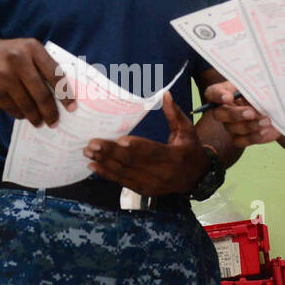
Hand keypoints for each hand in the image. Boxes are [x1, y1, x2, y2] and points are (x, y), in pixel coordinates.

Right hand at [0, 37, 74, 126]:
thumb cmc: (10, 55)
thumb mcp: (27, 50)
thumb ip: (43, 65)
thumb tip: (64, 93)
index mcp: (32, 48)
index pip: (55, 74)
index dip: (65, 94)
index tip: (72, 108)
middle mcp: (18, 60)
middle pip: (41, 94)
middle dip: (50, 112)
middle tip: (54, 122)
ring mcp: (3, 75)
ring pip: (27, 104)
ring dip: (36, 117)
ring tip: (40, 122)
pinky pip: (12, 108)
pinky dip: (20, 114)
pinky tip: (24, 115)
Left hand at [84, 92, 206, 196]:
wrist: (196, 177)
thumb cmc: (189, 149)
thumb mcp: (187, 130)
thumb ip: (175, 113)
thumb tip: (166, 94)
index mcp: (174, 157)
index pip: (153, 151)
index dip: (137, 147)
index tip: (120, 140)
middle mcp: (163, 173)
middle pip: (133, 163)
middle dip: (111, 153)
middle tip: (93, 144)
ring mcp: (152, 184)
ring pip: (125, 173)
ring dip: (105, 163)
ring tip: (88, 153)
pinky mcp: (144, 190)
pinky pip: (123, 182)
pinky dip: (108, 174)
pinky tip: (94, 166)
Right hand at [202, 81, 278, 146]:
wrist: (278, 109)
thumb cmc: (266, 92)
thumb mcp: (260, 85)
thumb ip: (253, 87)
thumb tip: (254, 93)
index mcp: (226, 92)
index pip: (212, 93)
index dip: (217, 96)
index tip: (229, 97)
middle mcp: (225, 109)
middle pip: (218, 114)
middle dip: (234, 114)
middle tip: (251, 113)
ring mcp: (231, 125)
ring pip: (231, 128)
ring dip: (249, 126)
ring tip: (266, 121)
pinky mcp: (240, 137)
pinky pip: (240, 141)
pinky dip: (253, 137)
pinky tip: (264, 130)